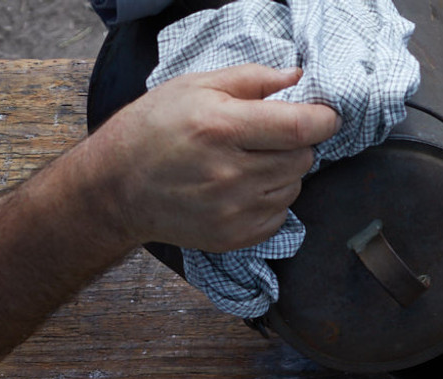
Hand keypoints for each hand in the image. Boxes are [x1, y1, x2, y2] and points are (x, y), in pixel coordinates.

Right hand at [76, 65, 340, 253]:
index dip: (323, 119)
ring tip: (244, 161)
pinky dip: (270, 198)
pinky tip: (239, 187)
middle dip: (294, 143)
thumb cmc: (152, 128)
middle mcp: (230, 173)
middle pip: (303, 158)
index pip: (299, 127)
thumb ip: (250, 79)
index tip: (326, 115)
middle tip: (263, 136)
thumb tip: (296, 77)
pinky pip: (280, 213)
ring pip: (295, 186)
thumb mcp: (193, 87)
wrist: (116, 187)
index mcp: (220, 128)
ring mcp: (234, 210)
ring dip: (282, 171)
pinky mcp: (236, 236)